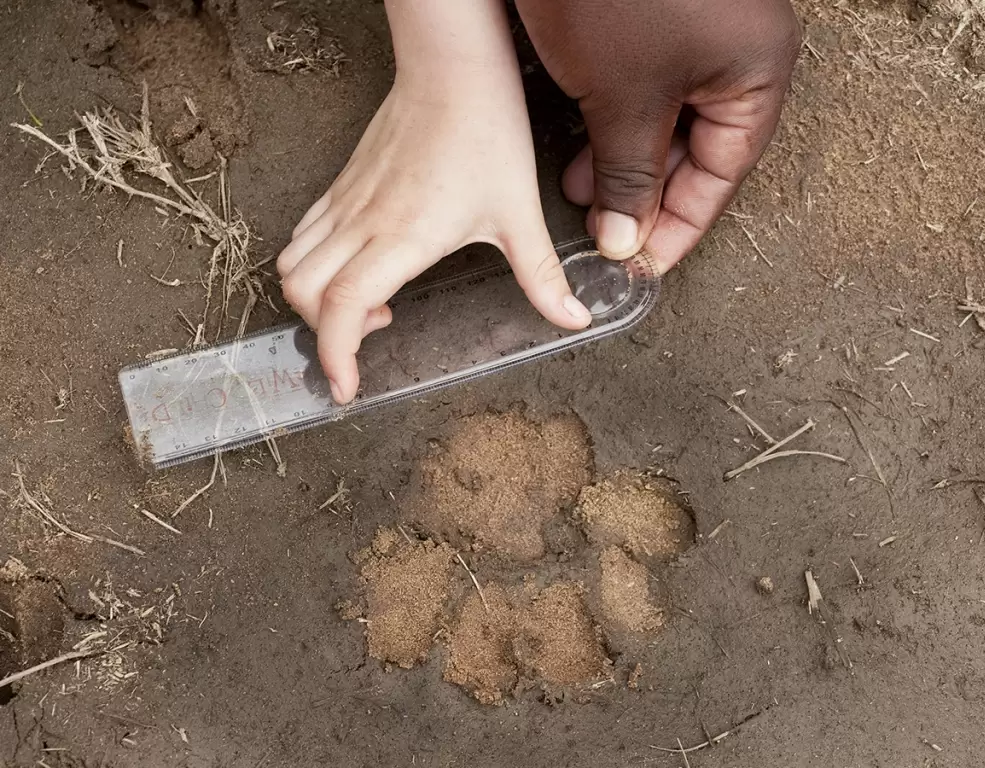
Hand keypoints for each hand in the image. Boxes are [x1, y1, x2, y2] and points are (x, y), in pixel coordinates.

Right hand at [276, 0, 591, 403]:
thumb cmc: (485, 133)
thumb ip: (542, 275)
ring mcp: (346, 202)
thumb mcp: (519, 214)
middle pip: (303, 293)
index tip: (344, 387)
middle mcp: (363, 223)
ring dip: (315, 298)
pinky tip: (360, 267)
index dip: (335, 355)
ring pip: (293, 263)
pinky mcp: (343, 184)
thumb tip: (572, 318)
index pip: (343, 307)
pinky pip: (304, 233)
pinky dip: (314, 264)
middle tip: (369, 341)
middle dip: (323, 333)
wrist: (453, 68)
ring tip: (369, 304)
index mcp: (401, 237)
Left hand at [515, 0, 801, 271]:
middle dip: (644, 193)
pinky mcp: (653, 19)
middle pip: (698, 149)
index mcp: (755, 69)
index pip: (724, 173)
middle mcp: (734, 51)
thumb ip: (628, 175)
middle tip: (604, 231)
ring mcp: (694, 32)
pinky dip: (613, 121)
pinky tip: (581, 144)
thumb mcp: (622, 98)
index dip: (680, 226)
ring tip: (579, 189)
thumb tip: (627, 238)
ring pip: (666, 120)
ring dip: (622, 161)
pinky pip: (644, 87)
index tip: (644, 264)